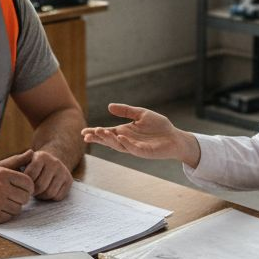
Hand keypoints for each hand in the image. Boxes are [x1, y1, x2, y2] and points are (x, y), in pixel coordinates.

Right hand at [0, 150, 35, 222]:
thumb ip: (16, 160)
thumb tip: (32, 152)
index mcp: (2, 174)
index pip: (28, 183)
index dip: (28, 187)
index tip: (21, 188)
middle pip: (25, 197)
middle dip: (20, 198)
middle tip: (11, 195)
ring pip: (18, 208)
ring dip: (13, 207)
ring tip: (3, 201)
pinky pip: (9, 217)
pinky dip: (5, 214)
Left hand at [21, 147, 72, 199]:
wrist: (51, 162)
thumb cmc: (33, 165)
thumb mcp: (25, 161)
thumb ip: (19, 161)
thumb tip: (25, 161)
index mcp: (41, 156)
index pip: (30, 175)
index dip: (25, 184)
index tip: (23, 185)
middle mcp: (54, 162)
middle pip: (41, 186)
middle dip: (33, 192)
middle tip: (30, 191)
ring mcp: (63, 171)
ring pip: (50, 193)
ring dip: (42, 196)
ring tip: (38, 192)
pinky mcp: (69, 181)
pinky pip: (58, 196)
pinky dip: (51, 198)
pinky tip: (46, 191)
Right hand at [81, 103, 199, 166]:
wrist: (174, 137)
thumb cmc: (158, 126)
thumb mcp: (141, 114)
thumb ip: (126, 110)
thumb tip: (109, 106)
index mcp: (124, 132)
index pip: (107, 133)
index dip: (95, 133)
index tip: (83, 132)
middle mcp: (127, 141)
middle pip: (109, 141)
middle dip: (98, 138)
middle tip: (88, 135)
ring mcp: (135, 147)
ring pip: (118, 145)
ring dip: (109, 140)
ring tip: (101, 132)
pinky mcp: (144, 151)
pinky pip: (133, 148)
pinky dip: (126, 143)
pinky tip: (120, 137)